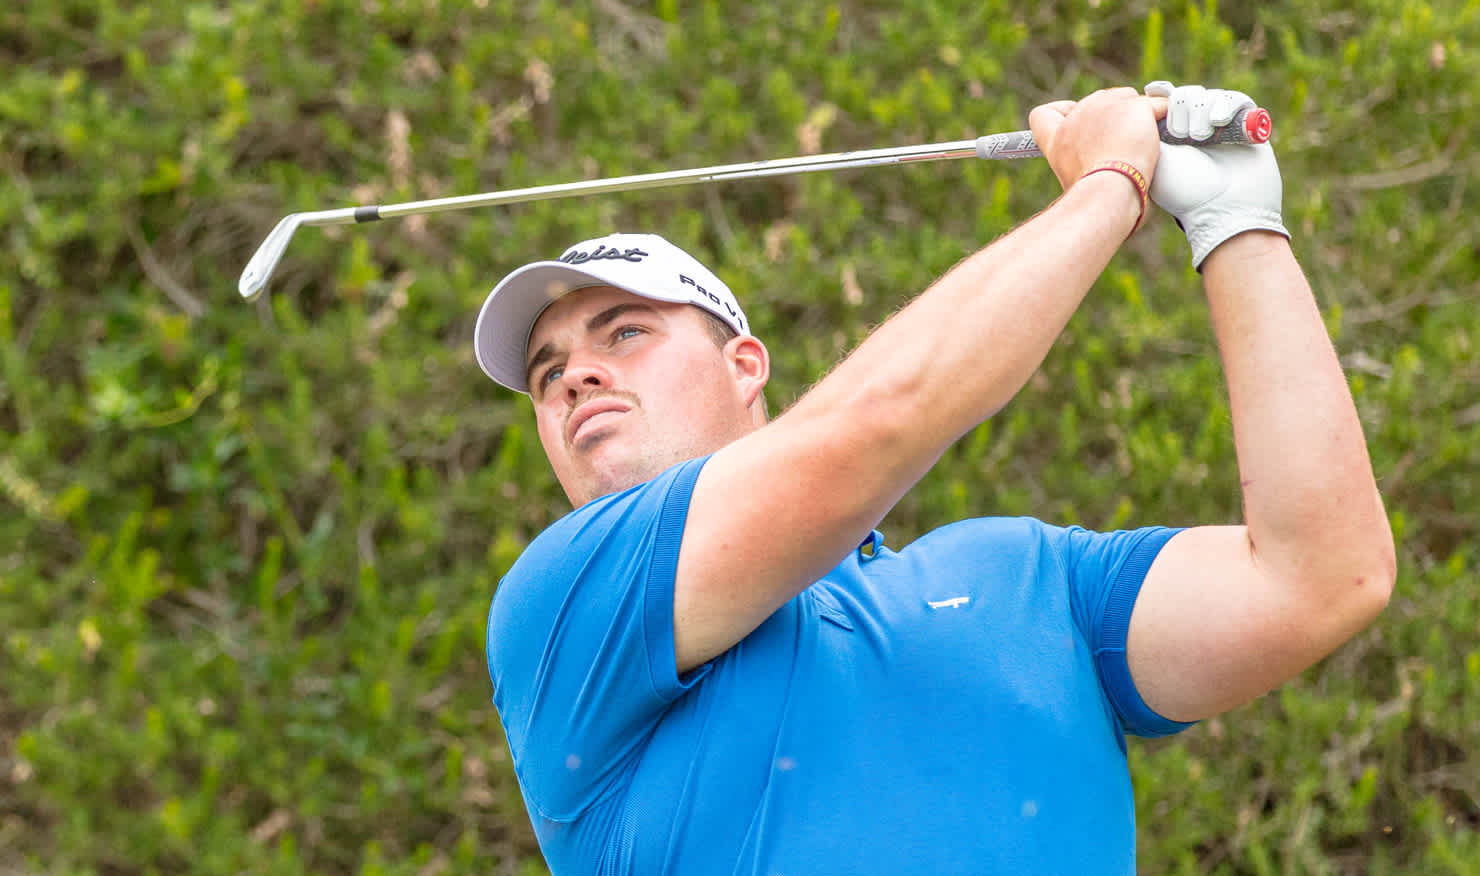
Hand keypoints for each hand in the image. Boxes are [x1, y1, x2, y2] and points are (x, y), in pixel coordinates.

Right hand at [1028, 87, 1161, 191]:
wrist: (1108, 192)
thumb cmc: (1095, 196)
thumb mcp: (1077, 183)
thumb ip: (1085, 162)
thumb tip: (1103, 167)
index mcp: (1058, 139)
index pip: (1043, 114)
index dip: (1060, 113)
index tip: (1074, 121)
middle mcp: (1078, 117)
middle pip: (1098, 100)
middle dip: (1113, 116)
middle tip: (1124, 144)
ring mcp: (1106, 107)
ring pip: (1129, 98)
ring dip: (1138, 117)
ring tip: (1144, 145)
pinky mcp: (1134, 107)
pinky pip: (1158, 105)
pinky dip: (1165, 117)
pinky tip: (1166, 131)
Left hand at [1142, 81, 1290, 268]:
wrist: (1225, 210)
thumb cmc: (1186, 191)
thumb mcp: (1157, 160)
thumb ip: (1149, 129)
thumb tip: (1146, 100)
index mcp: (1171, 138)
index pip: (1166, 102)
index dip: (1164, 99)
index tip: (1156, 100)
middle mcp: (1196, 131)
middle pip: (1187, 95)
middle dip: (1183, 108)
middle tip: (1183, 134)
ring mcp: (1222, 128)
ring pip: (1210, 96)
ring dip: (1202, 110)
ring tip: (1201, 136)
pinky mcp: (1248, 126)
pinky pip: (1237, 99)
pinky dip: (1226, 104)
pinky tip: (1219, 120)